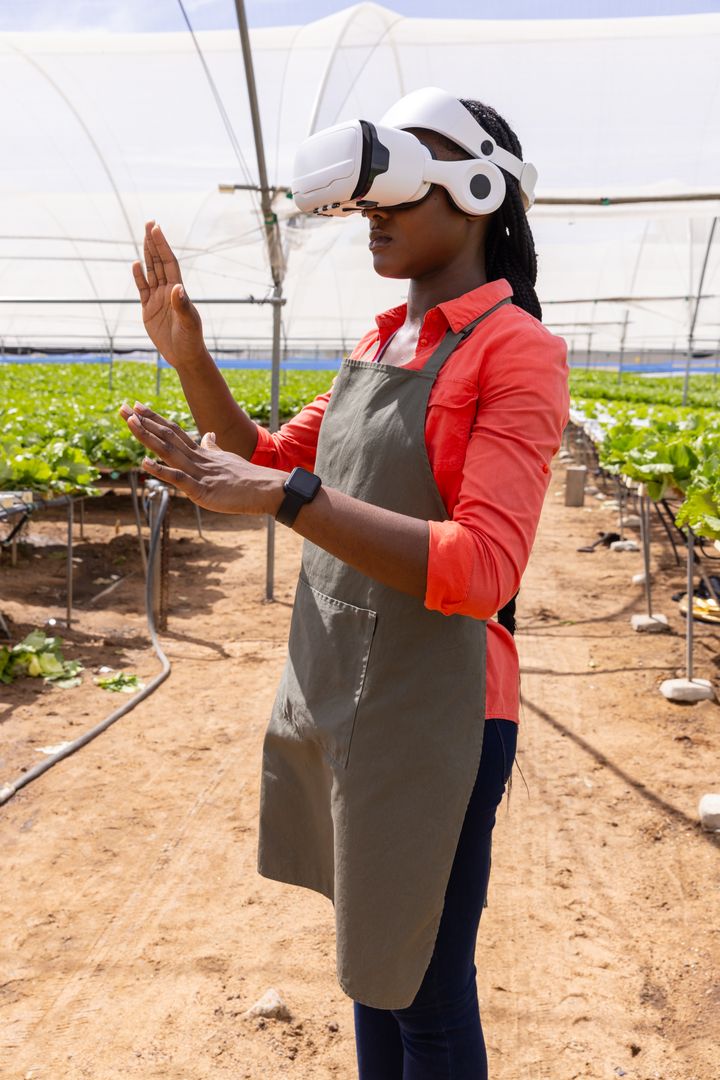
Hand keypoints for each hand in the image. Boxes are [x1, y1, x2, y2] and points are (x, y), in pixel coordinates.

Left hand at [119, 402, 286, 515]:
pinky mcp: (202, 490)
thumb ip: (213, 449)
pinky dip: (160, 471)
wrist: (267, 490)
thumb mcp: (227, 460)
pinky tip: (144, 463)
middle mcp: (197, 458)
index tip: (137, 407)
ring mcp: (199, 473)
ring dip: (148, 437)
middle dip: (143, 422)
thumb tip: (208, 436)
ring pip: (169, 451)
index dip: (154, 419)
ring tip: (130, 423)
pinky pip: (178, 478)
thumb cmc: (248, 478)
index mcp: (202, 453)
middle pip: (166, 436)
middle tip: (122, 408)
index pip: (174, 431)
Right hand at [132, 222, 208, 369]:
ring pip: (151, 272)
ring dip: (147, 254)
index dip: (162, 245)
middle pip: (159, 262)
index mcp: (178, 291)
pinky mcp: (149, 309)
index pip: (169, 263)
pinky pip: (142, 289)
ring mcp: (158, 299)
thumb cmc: (191, 340)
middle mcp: (168, 291)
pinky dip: (138, 277)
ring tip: (144, 236)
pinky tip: (135, 264)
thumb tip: (178, 288)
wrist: (184, 356)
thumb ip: (182, 306)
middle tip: (149, 223)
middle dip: (154, 243)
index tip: (156, 228)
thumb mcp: (188, 323)